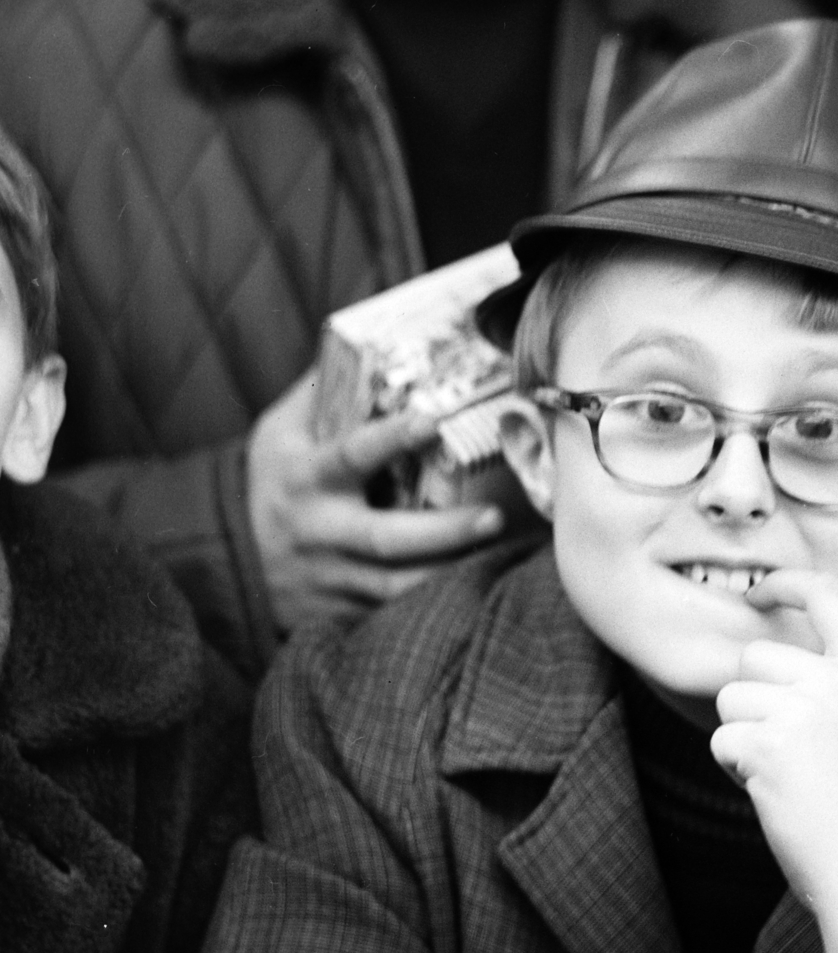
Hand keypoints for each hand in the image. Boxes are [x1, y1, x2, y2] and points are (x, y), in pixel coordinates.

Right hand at [247, 370, 504, 634]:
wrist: (223, 561)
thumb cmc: (272, 480)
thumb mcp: (280, 432)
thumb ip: (322, 394)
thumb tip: (369, 339)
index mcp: (305, 478)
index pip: (350, 456)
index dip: (391, 439)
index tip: (433, 420)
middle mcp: (318, 531)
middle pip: (386, 538)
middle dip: (444, 531)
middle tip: (496, 515)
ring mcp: (330, 578)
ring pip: (396, 585)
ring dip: (451, 572)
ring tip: (500, 554)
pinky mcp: (339, 613)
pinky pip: (391, 612)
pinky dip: (434, 603)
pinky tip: (478, 587)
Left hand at [711, 570, 837, 952]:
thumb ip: (828, 683)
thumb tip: (756, 657)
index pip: (828, 594)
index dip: (786, 582)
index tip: (758, 590)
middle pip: (755, 655)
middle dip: (752, 698)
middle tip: (787, 749)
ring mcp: (804, 711)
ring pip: (731, 698)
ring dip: (742, 736)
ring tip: (785, 774)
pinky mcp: (769, 745)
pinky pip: (722, 739)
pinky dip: (735, 768)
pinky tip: (773, 792)